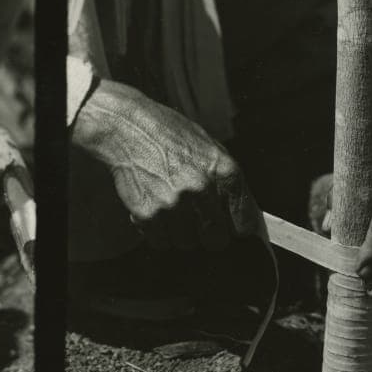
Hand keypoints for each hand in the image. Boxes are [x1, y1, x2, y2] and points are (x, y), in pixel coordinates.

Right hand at [71, 78, 260, 250]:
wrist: (127, 127)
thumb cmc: (168, 134)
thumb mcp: (209, 147)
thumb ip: (226, 180)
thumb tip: (240, 212)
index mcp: (224, 172)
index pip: (243, 224)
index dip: (235, 228)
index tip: (228, 228)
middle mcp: (202, 190)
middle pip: (216, 241)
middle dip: (207, 235)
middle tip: (196, 221)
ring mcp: (174, 204)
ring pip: (186, 244)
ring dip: (179, 233)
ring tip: (170, 210)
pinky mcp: (148, 213)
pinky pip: (160, 242)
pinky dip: (156, 232)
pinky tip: (154, 210)